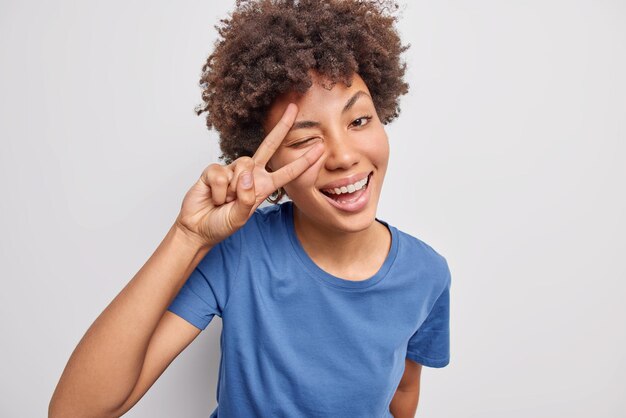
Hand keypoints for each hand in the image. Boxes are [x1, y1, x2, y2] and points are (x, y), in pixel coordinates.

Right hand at [175, 103, 323, 247]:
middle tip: (293, 108)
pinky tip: (214, 198)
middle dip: (281, 127)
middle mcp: (251, 174)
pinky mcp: (215, 169)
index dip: (304, 161)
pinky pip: (222, 175)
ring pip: (243, 166)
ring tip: (224, 202)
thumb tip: (245, 174)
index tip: (320, 148)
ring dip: (233, 190)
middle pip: (268, 145)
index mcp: (263, 186)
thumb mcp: (240, 218)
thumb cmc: (221, 224)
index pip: (287, 172)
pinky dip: (218, 191)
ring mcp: (233, 170)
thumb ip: (246, 199)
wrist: (198, 227)